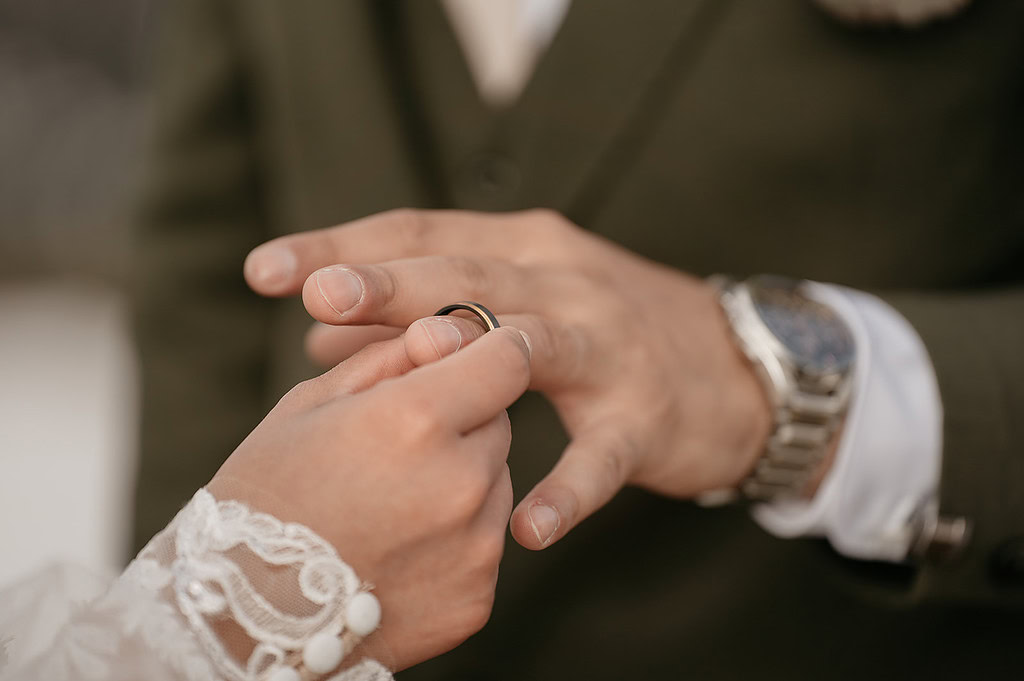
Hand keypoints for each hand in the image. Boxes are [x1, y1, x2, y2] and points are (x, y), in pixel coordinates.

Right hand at [211, 324, 532, 670]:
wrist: (243, 621)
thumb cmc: (265, 495)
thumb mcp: (310, 404)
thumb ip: (390, 357)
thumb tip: (450, 328)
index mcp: (415, 419)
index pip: (507, 359)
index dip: (489, 352)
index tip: (467, 358)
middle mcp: (460, 481)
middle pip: (501, 420)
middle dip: (464, 419)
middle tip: (399, 446)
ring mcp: (476, 547)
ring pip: (497, 481)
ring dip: (463, 478)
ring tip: (391, 503)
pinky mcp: (478, 597)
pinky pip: (486, 541)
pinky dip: (457, 537)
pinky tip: (398, 548)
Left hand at [244, 209, 771, 550]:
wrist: (734, 366)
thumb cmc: (600, 331)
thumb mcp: (515, 299)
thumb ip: (422, 313)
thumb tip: (317, 332)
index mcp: (522, 250)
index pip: (422, 236)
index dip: (345, 246)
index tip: (266, 268)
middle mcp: (563, 283)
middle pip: (467, 276)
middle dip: (390, 284)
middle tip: (315, 294)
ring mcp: (609, 348)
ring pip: (531, 344)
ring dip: (471, 358)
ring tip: (406, 382)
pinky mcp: (646, 418)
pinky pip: (603, 458)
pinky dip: (569, 491)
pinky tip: (529, 528)